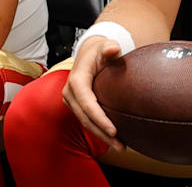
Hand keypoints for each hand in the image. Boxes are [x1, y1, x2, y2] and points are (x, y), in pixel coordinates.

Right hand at [61, 36, 125, 151]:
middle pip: (86, 118)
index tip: (114, 130)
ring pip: (86, 123)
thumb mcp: (105, 45)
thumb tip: (114, 48)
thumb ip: (110, 48)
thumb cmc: (100, 49)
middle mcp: (70, 93)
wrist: (89, 52)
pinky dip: (100, 130)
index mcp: (77, 80)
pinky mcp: (77, 105)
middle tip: (121, 145)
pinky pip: (88, 120)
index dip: (100, 118)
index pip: (87, 103)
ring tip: (120, 146)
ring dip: (102, 136)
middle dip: (102, 133)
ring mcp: (72, 101)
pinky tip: (115, 138)